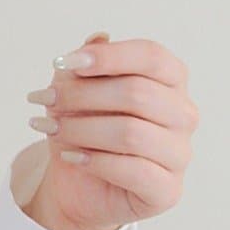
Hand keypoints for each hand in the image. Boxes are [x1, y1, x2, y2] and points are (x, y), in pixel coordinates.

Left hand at [23, 32, 197, 229]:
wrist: (78, 187)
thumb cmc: (85, 132)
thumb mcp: (77, 95)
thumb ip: (88, 67)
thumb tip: (96, 39)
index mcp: (171, 81)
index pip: (151, 56)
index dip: (107, 57)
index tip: (63, 63)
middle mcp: (183, 114)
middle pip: (137, 93)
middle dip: (83, 95)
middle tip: (45, 100)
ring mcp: (179, 153)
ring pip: (131, 132)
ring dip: (82, 129)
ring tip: (51, 129)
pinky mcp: (167, 190)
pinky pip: (133, 170)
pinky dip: (94, 161)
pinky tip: (70, 157)